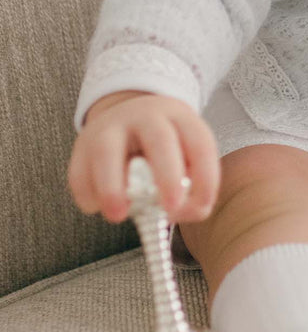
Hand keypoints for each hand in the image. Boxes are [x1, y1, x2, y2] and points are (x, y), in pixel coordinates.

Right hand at [68, 91, 219, 224]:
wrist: (126, 115)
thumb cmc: (165, 146)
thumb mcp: (185, 154)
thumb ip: (191, 184)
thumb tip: (183, 212)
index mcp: (181, 118)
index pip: (201, 144)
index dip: (205, 176)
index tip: (201, 207)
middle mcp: (147, 116)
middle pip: (160, 140)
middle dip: (168, 176)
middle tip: (170, 209)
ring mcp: (111, 127)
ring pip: (107, 151)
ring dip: (112, 187)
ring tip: (118, 216)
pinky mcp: (82, 145)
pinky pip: (80, 171)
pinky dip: (87, 194)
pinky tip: (98, 207)